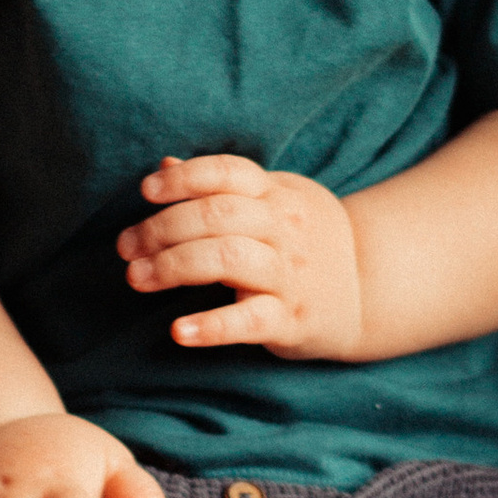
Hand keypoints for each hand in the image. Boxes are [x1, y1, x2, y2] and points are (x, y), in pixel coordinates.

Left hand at [118, 155, 363, 358]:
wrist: (371, 288)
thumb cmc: (306, 240)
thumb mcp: (275, 201)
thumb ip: (222, 187)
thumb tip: (164, 166)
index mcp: (276, 195)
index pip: (228, 173)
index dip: (185, 178)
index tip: (147, 191)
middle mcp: (284, 229)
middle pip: (217, 216)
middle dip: (162, 228)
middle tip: (126, 248)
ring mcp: (289, 274)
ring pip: (228, 259)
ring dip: (174, 267)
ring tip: (137, 278)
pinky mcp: (292, 319)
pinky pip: (249, 321)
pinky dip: (212, 326)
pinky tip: (179, 331)